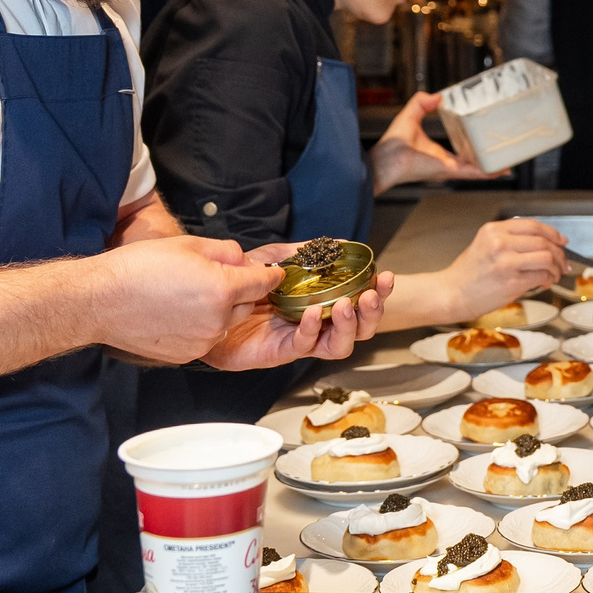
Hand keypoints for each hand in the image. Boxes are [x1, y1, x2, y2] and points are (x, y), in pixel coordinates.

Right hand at [92, 233, 286, 362]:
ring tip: (187, 295)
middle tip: (213, 277)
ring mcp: (202, 341)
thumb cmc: (137, 269)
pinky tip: (176, 312)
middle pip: (247, 304)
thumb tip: (244, 259)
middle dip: (239, 291)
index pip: (263, 282)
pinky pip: (206, 337)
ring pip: (226, 322)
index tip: (273, 273)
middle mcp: (217, 320)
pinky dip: (200, 326)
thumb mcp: (187, 245)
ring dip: (219, 310)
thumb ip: (225, 251)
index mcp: (221, 289)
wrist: (99, 301)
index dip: (269, 274)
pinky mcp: (187, 354)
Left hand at [201, 269, 393, 370]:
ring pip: (339, 345)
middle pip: (359, 329)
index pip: (360, 303)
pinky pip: (304, 345)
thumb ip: (304, 252)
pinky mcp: (280, 351)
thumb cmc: (241, 288)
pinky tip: (312, 312)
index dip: (378, 293)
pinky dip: (312, 329)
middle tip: (372, 295)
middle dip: (372, 313)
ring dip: (348, 325)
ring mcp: (300, 340)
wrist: (206, 307)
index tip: (385, 276)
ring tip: (345, 305)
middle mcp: (317, 325)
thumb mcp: (275, 259)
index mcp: (322, 304)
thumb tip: (337, 242)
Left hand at [368, 92, 502, 191]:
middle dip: (491, 159)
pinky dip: (488, 172)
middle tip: (507, 152)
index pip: (463, 152)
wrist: (384, 161)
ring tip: (511, 162)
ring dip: (495, 167)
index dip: (476, 147)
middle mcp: (448, 164)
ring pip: (479, 170)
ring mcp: (450, 169)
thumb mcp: (411, 115)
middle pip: (475, 163)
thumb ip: (422, 103)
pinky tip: (501, 170)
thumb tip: (438, 95)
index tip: (488, 142)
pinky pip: (474, 173)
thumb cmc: (392, 144)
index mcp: (440, 154)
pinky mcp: (450, 171)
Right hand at [441, 218, 570, 319]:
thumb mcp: (484, 245)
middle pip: (543, 241)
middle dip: (559, 253)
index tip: (561, 241)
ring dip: (556, 267)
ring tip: (554, 274)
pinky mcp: (511, 281)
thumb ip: (510, 240)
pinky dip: (549, 279)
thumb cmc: (468, 274)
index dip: (552, 233)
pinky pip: (541, 275)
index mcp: (493, 230)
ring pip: (546, 257)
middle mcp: (500, 242)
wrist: (451, 294)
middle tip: (562, 262)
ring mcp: (506, 262)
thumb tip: (543, 244)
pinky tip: (545, 282)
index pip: (532, 225)